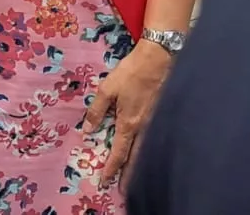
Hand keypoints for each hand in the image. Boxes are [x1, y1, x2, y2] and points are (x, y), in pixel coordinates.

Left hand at [81, 39, 173, 185]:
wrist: (159, 60)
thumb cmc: (131, 73)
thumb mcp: (107, 89)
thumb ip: (96, 111)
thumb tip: (87, 131)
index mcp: (129, 123)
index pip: (119, 152)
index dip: (111, 168)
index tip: (104, 180)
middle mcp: (144, 128)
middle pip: (136, 158)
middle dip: (128, 175)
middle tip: (123, 189)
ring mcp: (155, 123)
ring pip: (146, 150)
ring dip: (139, 165)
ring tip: (133, 177)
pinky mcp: (162, 116)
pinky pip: (154, 140)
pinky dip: (148, 151)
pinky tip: (146, 153)